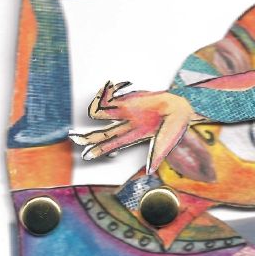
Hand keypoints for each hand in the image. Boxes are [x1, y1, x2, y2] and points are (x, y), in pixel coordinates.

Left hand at [70, 82, 195, 173]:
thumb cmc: (177, 124)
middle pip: (101, 133)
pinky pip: (110, 97)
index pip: (112, 145)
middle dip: (87, 137)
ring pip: (101, 113)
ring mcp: (125, 112)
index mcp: (135, 136)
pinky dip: (109, 91)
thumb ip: (158, 154)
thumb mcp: (168, 139)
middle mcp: (126, 126)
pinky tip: (114, 84)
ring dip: (97, 103)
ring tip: (104, 93)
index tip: (85, 155)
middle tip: (72, 137)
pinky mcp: (128, 99)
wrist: (182, 107)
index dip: (98, 150)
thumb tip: (150, 171)